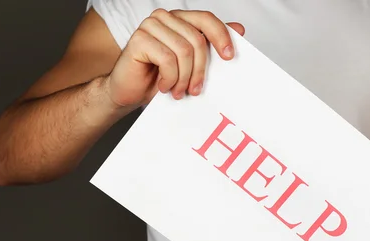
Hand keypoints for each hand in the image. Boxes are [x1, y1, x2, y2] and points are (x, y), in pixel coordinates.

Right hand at [105, 9, 244, 107]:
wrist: (130, 92)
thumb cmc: (159, 78)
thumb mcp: (191, 65)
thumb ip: (210, 46)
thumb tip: (239, 28)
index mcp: (179, 20)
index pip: (206, 19)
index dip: (221, 36)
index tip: (229, 57)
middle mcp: (165, 19)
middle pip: (196, 40)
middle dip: (200, 70)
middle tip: (196, 90)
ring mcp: (150, 26)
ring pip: (183, 51)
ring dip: (183, 78)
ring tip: (178, 91)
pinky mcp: (139, 39)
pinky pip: (167, 59)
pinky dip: (169, 78)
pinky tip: (164, 86)